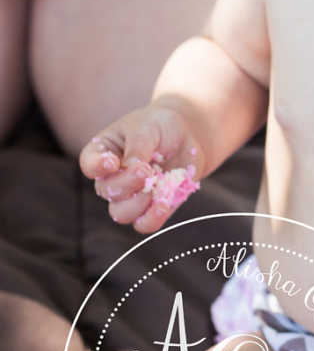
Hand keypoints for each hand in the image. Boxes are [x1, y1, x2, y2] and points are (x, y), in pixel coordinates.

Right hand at [80, 104, 204, 234]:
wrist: (187, 135)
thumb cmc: (160, 126)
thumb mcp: (147, 129)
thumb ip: (137, 149)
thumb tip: (132, 169)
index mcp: (103, 153)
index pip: (89, 165)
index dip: (97, 168)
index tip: (113, 162)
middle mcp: (112, 177)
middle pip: (107, 192)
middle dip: (126, 183)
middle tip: (146, 170)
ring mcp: (130, 195)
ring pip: (121, 213)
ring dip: (138, 203)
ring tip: (156, 186)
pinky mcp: (151, 207)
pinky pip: (143, 224)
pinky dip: (152, 218)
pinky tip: (163, 205)